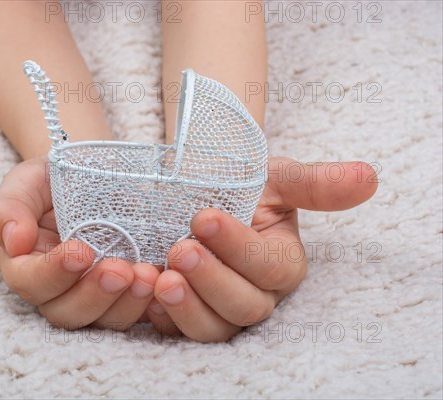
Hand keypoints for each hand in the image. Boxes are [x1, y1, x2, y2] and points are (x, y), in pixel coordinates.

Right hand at [0, 157, 158, 330]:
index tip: (81, 251)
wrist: (99, 172)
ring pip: (104, 320)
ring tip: (149, 277)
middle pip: (66, 312)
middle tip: (120, 270)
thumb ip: (8, 208)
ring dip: (126, 304)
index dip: (53, 273)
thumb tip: (13, 242)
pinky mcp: (128, 295)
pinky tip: (166, 285)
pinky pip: (139, 313)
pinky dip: (152, 305)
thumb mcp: (27, 181)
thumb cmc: (55, 179)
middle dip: (94, 295)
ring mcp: (96, 295)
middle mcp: (59, 289)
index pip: (30, 282)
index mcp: (27, 265)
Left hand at [146, 157, 378, 341]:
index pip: (271, 268)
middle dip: (212, 280)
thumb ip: (314, 183)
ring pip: (215, 329)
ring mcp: (219, 309)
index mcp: (282, 263)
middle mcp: (256, 294)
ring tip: (161, 279)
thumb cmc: (237, 186)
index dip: (240, 247)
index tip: (205, 217)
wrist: (194, 193)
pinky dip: (162, 318)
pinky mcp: (185, 317)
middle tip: (181, 250)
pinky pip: (177, 332)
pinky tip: (145, 296)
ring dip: (188, 308)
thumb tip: (368, 177)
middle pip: (245, 307)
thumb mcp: (272, 177)